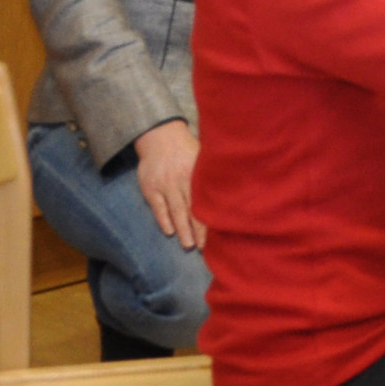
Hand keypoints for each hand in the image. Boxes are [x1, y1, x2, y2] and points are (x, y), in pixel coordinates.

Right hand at [134, 119, 204, 249]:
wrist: (160, 137)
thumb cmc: (187, 148)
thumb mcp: (203, 157)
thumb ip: (213, 173)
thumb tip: (234, 187)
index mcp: (197, 175)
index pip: (205, 202)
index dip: (210, 220)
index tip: (216, 235)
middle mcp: (181, 181)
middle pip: (191, 210)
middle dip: (197, 231)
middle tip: (202, 248)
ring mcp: (165, 185)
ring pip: (175, 212)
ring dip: (182, 230)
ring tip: (188, 245)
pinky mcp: (150, 188)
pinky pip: (158, 207)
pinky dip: (163, 220)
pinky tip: (170, 231)